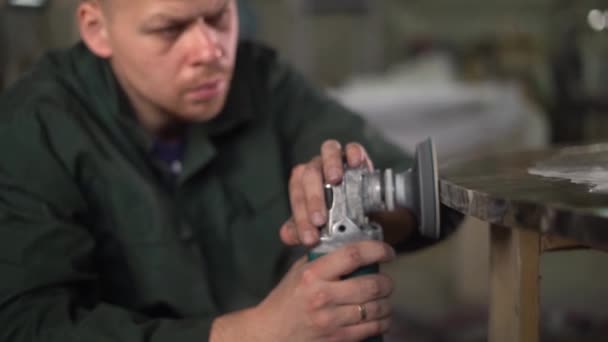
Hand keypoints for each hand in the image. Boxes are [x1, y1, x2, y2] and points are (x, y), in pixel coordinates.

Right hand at [255, 240, 395, 340]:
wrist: (271, 333)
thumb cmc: (285, 301)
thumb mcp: (299, 271)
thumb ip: (323, 259)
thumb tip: (351, 246)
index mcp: (314, 274)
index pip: (353, 255)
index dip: (377, 250)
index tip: (387, 251)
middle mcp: (323, 296)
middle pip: (372, 284)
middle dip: (386, 282)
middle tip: (386, 282)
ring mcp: (331, 319)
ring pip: (376, 308)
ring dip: (386, 303)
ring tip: (383, 300)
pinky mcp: (338, 338)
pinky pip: (372, 328)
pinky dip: (382, 322)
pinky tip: (380, 318)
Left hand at [280, 140, 372, 246]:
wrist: (363, 213)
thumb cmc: (336, 216)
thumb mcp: (318, 227)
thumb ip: (300, 230)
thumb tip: (286, 234)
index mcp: (303, 182)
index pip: (297, 194)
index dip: (300, 217)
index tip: (310, 237)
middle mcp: (317, 168)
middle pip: (310, 173)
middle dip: (313, 198)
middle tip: (320, 220)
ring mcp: (336, 159)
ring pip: (328, 151)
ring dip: (330, 165)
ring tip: (335, 180)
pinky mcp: (356, 155)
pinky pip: (353, 148)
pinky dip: (353, 153)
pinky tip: (356, 164)